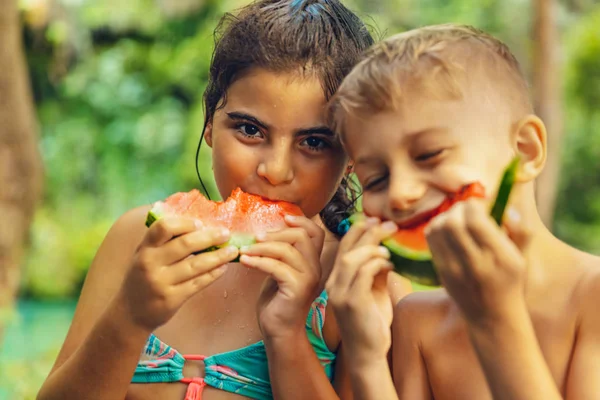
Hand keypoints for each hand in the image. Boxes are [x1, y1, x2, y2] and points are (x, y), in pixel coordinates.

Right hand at [117, 217, 238, 330]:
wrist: (130, 312)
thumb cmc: (142, 276)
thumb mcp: (145, 255)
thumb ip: (163, 240)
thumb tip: (197, 223)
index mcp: (145, 248)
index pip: (164, 227)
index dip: (185, 223)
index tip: (201, 223)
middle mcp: (150, 263)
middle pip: (185, 245)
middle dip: (210, 237)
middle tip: (226, 234)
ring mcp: (161, 282)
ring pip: (195, 265)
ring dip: (218, 257)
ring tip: (232, 251)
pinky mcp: (172, 299)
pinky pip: (198, 283)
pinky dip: (213, 274)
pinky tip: (223, 268)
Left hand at [239, 215, 323, 338]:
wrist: (279, 331)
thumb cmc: (277, 301)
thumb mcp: (280, 271)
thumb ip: (281, 254)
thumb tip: (265, 232)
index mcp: (313, 261)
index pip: (316, 232)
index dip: (301, 221)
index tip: (282, 218)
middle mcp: (315, 268)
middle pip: (301, 236)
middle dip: (275, 233)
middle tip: (255, 238)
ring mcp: (308, 278)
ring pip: (287, 250)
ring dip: (262, 247)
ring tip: (245, 250)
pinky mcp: (296, 288)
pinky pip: (276, 266)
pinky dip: (258, 261)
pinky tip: (244, 261)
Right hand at [326, 217, 397, 363]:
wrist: (367, 354)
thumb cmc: (372, 323)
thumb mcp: (374, 293)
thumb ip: (376, 272)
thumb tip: (385, 253)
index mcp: (337, 280)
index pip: (344, 247)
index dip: (358, 230)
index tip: (375, 220)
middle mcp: (334, 284)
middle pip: (347, 248)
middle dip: (367, 232)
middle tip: (388, 224)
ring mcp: (341, 293)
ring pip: (352, 259)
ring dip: (372, 248)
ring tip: (388, 248)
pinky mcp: (353, 302)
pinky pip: (363, 274)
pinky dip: (376, 264)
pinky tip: (388, 264)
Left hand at [425, 199, 531, 326]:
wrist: (491, 317)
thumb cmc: (510, 282)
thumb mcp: (522, 257)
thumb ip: (521, 230)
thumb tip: (508, 207)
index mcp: (500, 257)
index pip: (476, 220)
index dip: (475, 204)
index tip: (481, 205)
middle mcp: (475, 263)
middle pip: (453, 222)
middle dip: (459, 208)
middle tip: (468, 210)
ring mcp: (454, 268)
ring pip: (438, 228)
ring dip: (446, 216)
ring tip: (458, 219)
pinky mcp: (441, 271)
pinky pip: (431, 238)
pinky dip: (437, 226)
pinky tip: (449, 230)